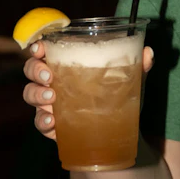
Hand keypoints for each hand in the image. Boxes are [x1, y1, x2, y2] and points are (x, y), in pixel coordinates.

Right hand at [23, 40, 154, 140]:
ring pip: (31, 94)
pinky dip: (43, 121)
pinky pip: (40, 122)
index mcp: (67, 64)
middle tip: (49, 76)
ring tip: (51, 98)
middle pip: (31, 70)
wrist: (118, 132)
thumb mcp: (127, 81)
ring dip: (37, 95)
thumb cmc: (116, 97)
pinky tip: (52, 123)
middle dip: (35, 70)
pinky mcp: (53, 126)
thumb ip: (136, 67)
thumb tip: (148, 52)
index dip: (37, 46)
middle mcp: (53, 82)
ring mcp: (50, 104)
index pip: (45, 50)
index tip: (40, 48)